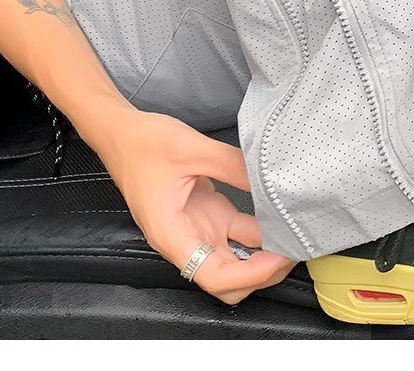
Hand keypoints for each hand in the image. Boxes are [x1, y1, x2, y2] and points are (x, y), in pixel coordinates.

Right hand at [97, 110, 296, 303]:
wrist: (122, 132)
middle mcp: (186, 240)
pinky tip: (277, 217)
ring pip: (235, 261)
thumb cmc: (143, 144)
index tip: (278, 258)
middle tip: (292, 248)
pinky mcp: (207, 213)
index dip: (250, 276)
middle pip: (228, 280)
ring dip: (263, 255)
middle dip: (262, 273)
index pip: (215, 277)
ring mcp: (198, 228)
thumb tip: (269, 180)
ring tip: (291, 234)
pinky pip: (237, 234)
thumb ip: (233, 166)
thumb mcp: (193, 149)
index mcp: (173, 235)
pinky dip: (258, 233)